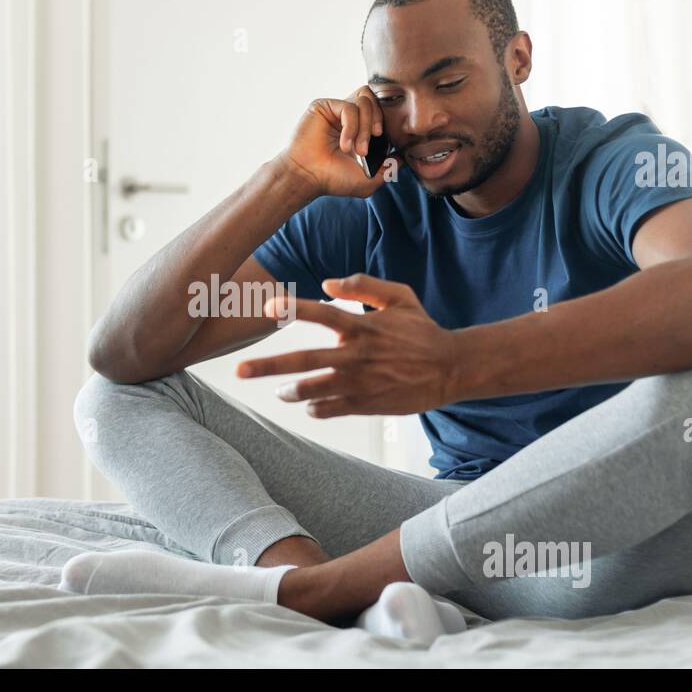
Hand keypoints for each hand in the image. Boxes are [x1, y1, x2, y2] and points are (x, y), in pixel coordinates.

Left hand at [235, 274, 463, 416]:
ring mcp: (360, 381)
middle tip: (239, 371)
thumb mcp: (399, 297)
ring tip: (278, 391)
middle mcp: (357, 354)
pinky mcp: (366, 404)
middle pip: (304, 360)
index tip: (267, 308)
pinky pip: (331, 409)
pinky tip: (310, 403)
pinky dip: (315, 407)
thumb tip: (328, 282)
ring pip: (313, 390)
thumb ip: (364, 285)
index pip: (321, 313)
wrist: (451, 368)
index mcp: (362, 326)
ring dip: (289, 391)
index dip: (293, 309)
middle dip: (268, 366)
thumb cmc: (422, 330)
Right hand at [276, 86, 399, 198]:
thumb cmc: (331, 179)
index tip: (383, 144)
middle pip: (375, 100)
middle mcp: (347, 116)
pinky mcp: (324, 106)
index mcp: (358, 128)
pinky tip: (344, 145)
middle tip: (368, 148)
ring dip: (365, 127)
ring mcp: (336, 110)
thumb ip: (388, 169)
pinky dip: (352, 128)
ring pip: (365, 100)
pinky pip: (349, 107)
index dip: (385, 123)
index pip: (380, 111)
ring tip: (357, 149)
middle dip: (378, 123)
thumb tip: (401, 158)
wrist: (308, 177)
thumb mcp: (367, 180)